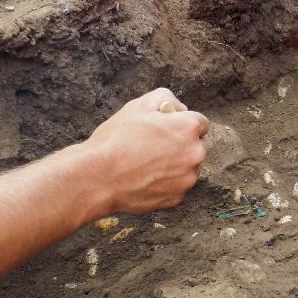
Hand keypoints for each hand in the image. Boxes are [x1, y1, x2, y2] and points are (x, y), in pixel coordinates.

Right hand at [81, 88, 209, 214]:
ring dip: (174, 165)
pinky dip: (165, 183)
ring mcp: (187, 179)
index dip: (181, 123)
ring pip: (187, 168)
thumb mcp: (139, 105)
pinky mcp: (177, 198)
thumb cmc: (116, 139)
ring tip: (145, 164)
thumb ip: (166, 99)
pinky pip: (176, 186)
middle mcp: (195, 154)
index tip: (168, 128)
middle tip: (154, 146)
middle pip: (195, 146)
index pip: (200, 123)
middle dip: (180, 145)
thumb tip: (178, 109)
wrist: (98, 177)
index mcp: (188, 128)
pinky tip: (144, 178)